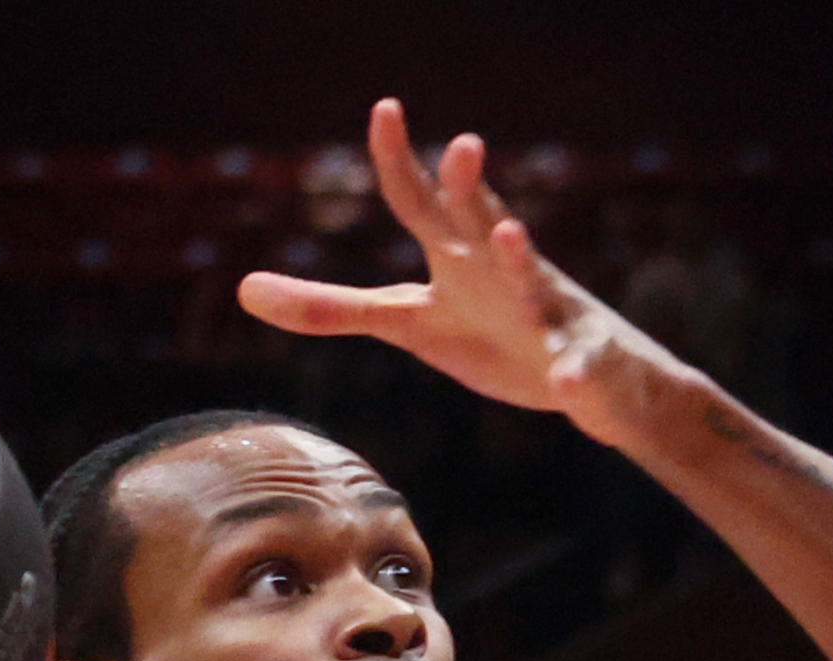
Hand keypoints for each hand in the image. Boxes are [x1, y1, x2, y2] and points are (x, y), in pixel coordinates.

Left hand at [237, 98, 687, 447]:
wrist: (590, 378)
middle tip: (461, 146)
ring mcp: (546, 313)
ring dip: (519, 259)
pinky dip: (574, 373)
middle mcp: (503, 270)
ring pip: (534, 281)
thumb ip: (332, 309)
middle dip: (471, 186)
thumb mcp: (409, 323)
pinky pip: (577, 369)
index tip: (384, 107)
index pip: (419, 200)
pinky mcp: (580, 364)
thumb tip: (243, 289)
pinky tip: (569, 382)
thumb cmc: (492, 335)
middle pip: (482, 219)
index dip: (397, 158)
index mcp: (457, 258)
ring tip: (507, 234)